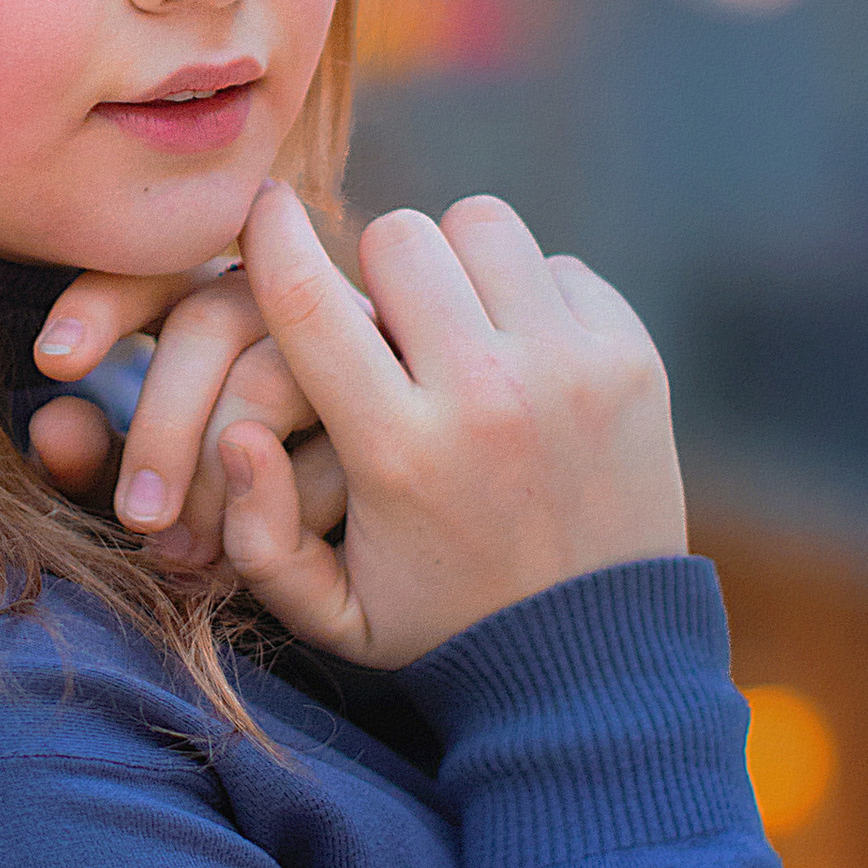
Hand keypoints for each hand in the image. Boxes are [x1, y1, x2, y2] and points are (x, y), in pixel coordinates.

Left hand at [25, 262, 345, 577]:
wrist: (358, 562)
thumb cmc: (224, 509)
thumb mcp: (148, 488)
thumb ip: (93, 460)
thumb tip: (52, 427)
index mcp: (209, 303)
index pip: (149, 273)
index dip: (100, 307)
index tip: (52, 363)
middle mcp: (282, 305)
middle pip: (209, 320)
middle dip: (160, 424)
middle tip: (138, 518)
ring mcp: (350, 344)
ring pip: (270, 379)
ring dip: (216, 472)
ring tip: (186, 554)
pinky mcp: (396, 407)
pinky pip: (337, 450)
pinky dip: (284, 509)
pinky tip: (254, 555)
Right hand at [214, 184, 687, 669]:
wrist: (596, 662)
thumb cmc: (443, 624)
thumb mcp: (331, 613)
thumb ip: (256, 534)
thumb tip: (235, 434)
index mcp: (398, 455)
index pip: (308, 303)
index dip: (271, 235)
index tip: (262, 205)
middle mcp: (485, 399)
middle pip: (399, 234)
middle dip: (378, 264)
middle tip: (391, 320)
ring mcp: (569, 372)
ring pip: (482, 226)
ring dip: (458, 264)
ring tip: (460, 328)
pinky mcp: (632, 360)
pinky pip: (561, 265)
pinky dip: (535, 298)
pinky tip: (529, 360)